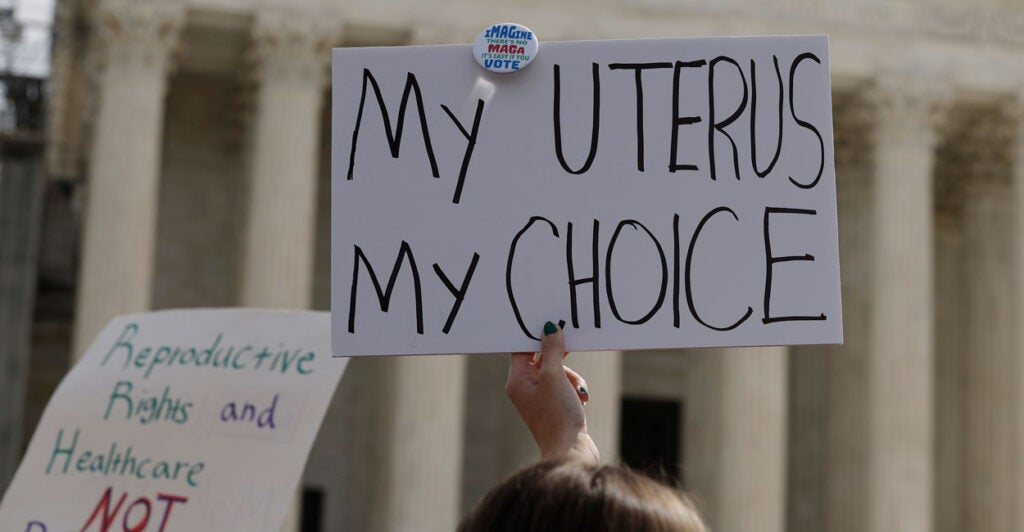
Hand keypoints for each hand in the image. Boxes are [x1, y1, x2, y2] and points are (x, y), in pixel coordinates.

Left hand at [505, 322, 599, 463]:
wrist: (571, 453)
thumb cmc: (558, 415)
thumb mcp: (555, 376)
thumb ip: (551, 350)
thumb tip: (548, 329)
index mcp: (517, 381)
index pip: (521, 349)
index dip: (535, 336)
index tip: (551, 325)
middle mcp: (525, 389)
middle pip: (541, 359)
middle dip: (560, 358)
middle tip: (572, 346)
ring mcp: (540, 399)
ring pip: (557, 373)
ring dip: (572, 377)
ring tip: (578, 391)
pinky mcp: (555, 407)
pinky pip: (565, 387)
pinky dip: (574, 389)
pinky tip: (582, 400)